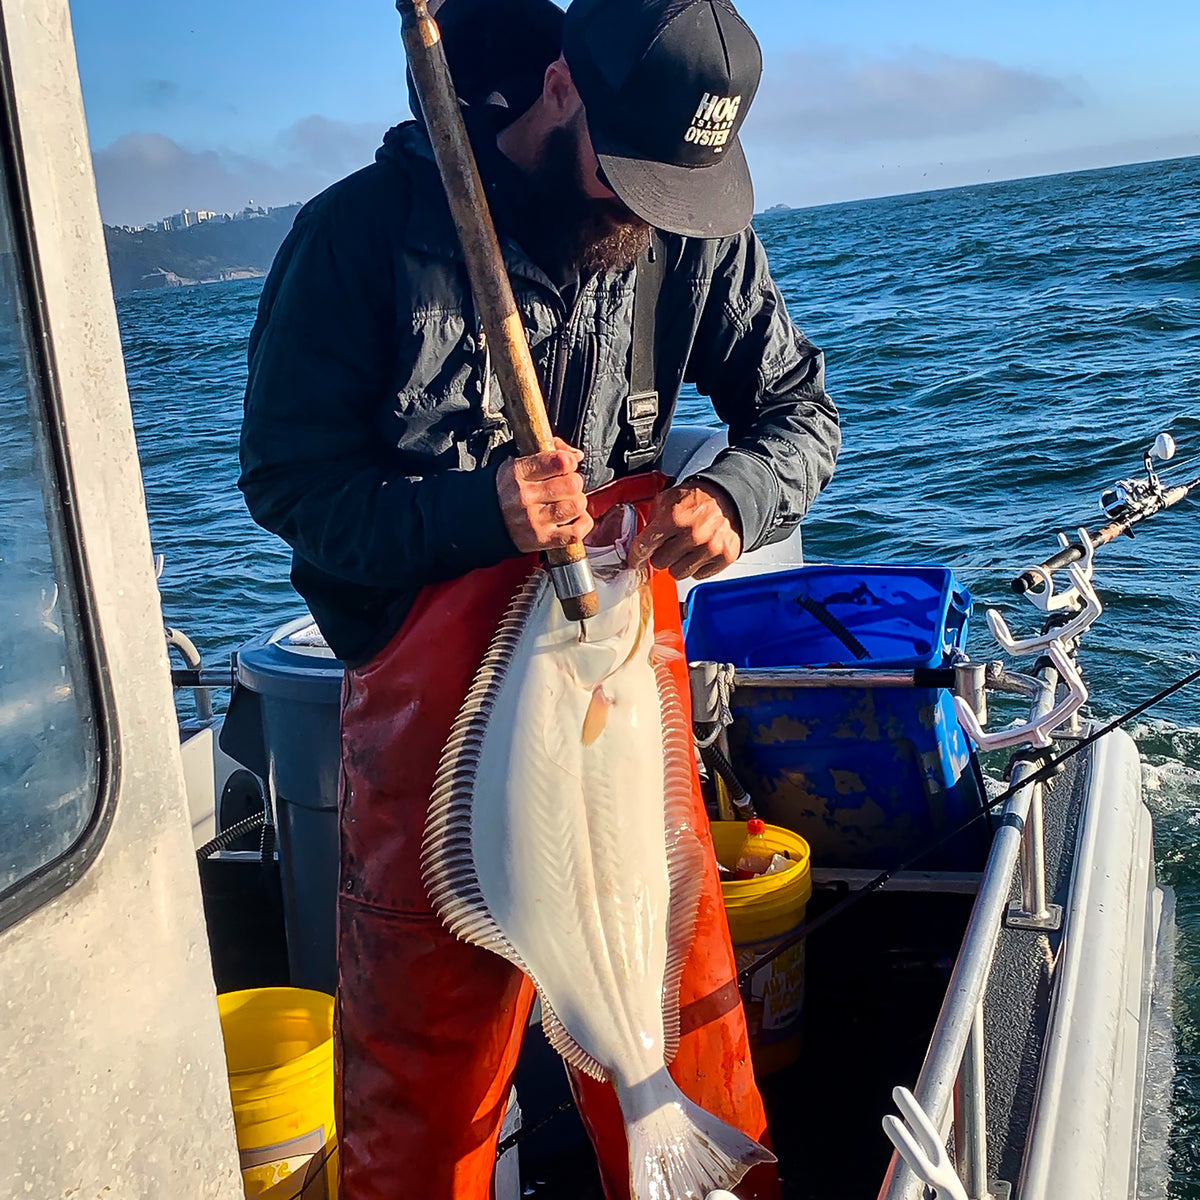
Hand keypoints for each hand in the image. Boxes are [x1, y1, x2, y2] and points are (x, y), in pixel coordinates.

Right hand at [496, 438, 593, 552]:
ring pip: (576, 506)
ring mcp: (533, 520)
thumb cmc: (504, 490)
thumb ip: (548, 452)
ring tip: (568, 503)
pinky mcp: (541, 539)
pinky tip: (574, 519)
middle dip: (574, 483)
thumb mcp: (517, 463)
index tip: (566, 466)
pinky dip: (582, 524)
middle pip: (572, 484)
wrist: (478, 520)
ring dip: (577, 503)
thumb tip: (576, 455)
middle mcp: (525, 496)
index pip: (559, 461)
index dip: (569, 462)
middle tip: (567, 486)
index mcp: (519, 472)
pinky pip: (575, 532)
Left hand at [628, 481, 741, 580]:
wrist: (729, 498)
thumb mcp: (669, 498)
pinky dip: (695, 567)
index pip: (645, 546)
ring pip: (678, 573)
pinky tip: (697, 553)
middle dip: (659, 556)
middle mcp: (692, 535)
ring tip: (683, 550)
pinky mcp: (723, 557)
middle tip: (666, 547)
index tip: (635, 560)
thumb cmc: (698, 499)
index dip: (636, 555)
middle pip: (659, 563)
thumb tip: (638, 538)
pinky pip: (698, 575)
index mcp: (675, 518)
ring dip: (677, 564)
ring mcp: (709, 548)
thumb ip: (652, 517)